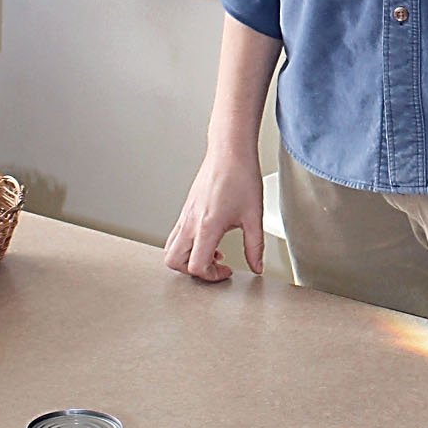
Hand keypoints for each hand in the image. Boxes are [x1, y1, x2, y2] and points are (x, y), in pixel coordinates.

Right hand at [163, 147, 265, 281]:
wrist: (229, 151)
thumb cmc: (240, 176)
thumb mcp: (253, 216)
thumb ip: (255, 247)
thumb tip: (256, 266)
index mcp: (207, 226)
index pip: (196, 266)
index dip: (211, 276)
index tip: (227, 270)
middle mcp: (190, 222)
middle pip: (174, 261)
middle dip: (193, 271)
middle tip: (215, 267)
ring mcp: (185, 215)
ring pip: (171, 248)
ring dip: (187, 258)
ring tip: (212, 254)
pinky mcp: (186, 209)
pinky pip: (176, 234)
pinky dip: (188, 245)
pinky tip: (209, 238)